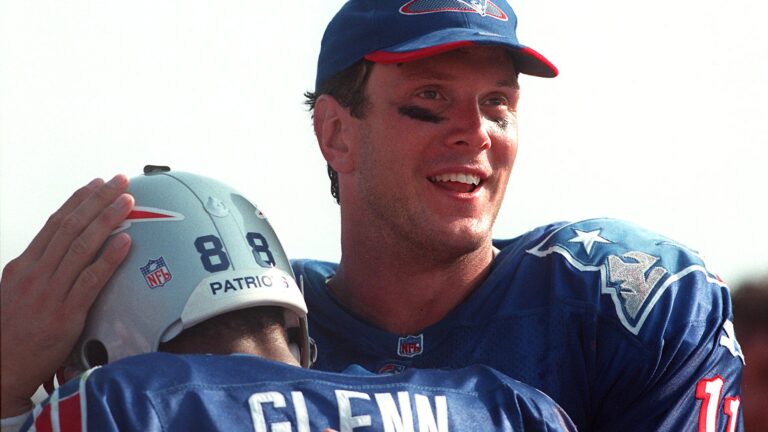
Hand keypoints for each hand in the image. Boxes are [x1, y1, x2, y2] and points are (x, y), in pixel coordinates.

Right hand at [1, 175, 133, 416]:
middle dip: (98, 200)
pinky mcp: (66, 314)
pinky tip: (125, 242)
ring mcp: (50, 292)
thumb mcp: (16, 291)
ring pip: (81, 246)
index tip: (96, 184)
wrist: (1, 368)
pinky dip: (109, 258)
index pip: (54, 223)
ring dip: (107, 220)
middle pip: (71, 227)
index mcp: (23, 265)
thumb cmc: (13, 332)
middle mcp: (35, 273)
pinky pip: (91, 280)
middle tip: (120, 182)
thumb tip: (61, 249)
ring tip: (127, 202)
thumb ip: (39, 269)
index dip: (78, 201)